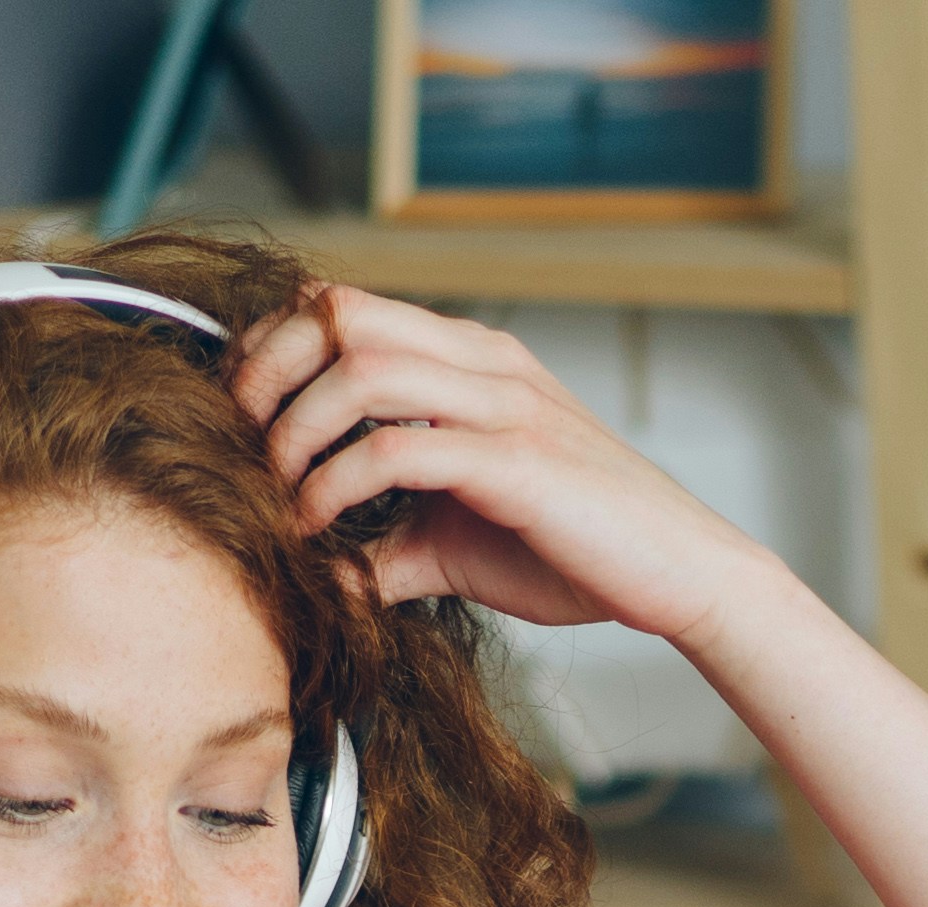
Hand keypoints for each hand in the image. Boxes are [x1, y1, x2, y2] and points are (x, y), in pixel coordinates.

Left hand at [228, 287, 786, 651]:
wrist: (686, 579)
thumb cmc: (584, 555)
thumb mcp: (462, 544)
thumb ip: (391, 543)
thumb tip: (326, 575)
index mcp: (474, 360)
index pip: (346, 306)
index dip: (274, 349)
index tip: (243, 419)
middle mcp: (486, 363)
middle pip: (339, 313)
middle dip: (268, 375)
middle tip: (241, 446)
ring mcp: (505, 405)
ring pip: (360, 369)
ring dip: (296, 431)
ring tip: (278, 492)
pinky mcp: (518, 462)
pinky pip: (399, 448)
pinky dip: (339, 485)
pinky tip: (322, 528)